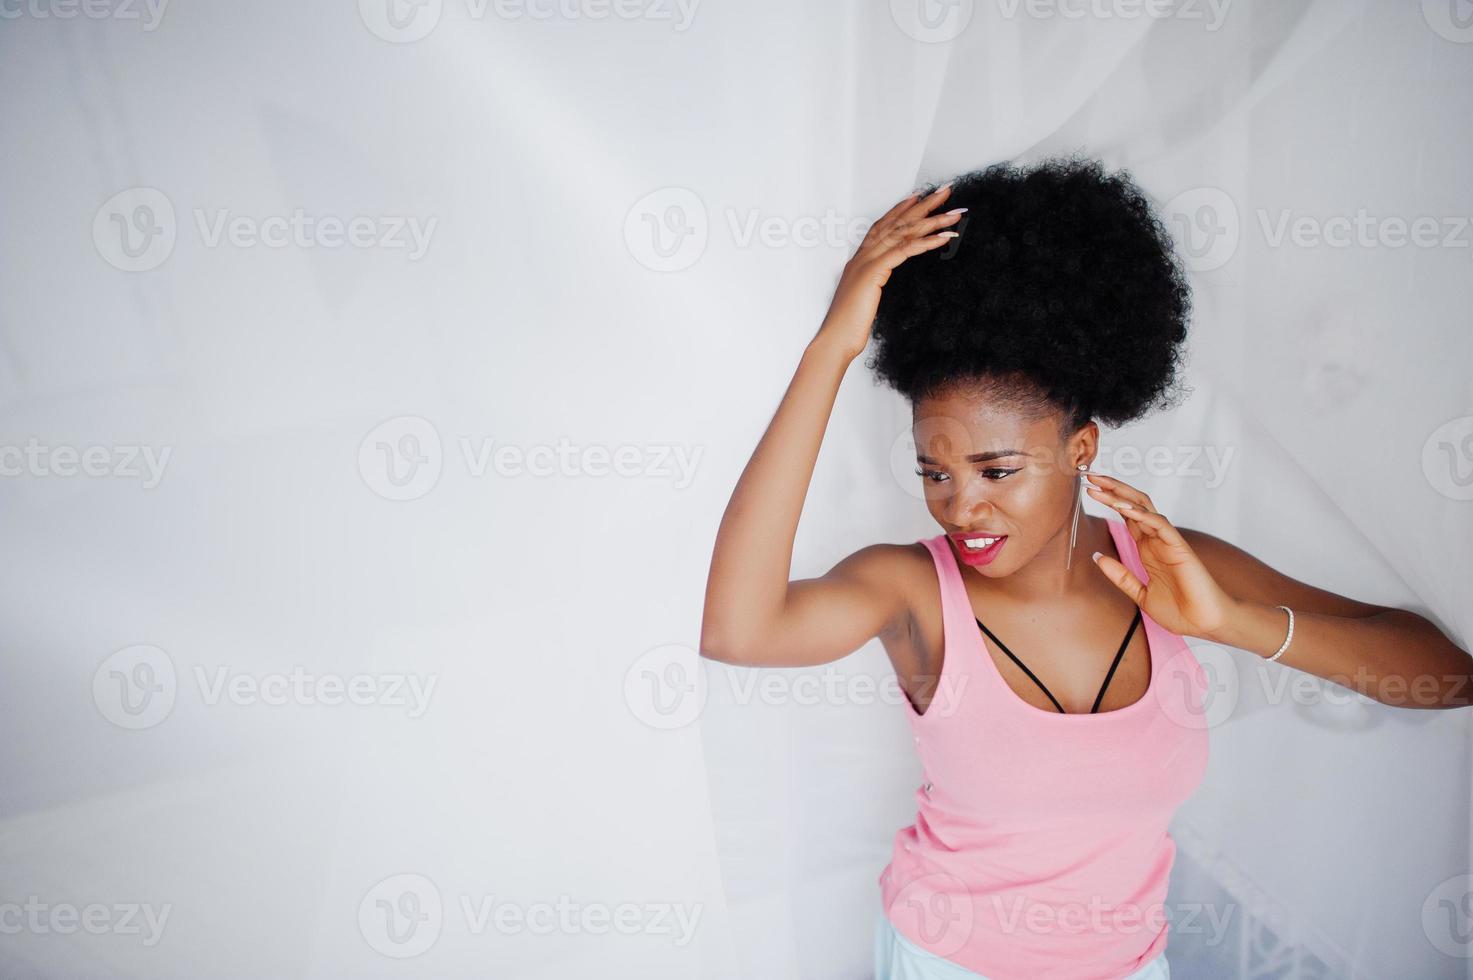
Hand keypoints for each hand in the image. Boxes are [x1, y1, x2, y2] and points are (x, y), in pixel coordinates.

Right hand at [813, 183, 966, 360]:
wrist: (835, 339)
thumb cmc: (848, 327)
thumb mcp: (865, 300)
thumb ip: (873, 286)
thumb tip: (881, 284)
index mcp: (859, 261)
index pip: (882, 226)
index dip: (900, 209)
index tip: (918, 196)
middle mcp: (862, 256)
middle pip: (897, 223)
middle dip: (923, 205)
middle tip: (946, 190)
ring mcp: (867, 262)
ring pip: (904, 233)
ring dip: (932, 220)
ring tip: (955, 212)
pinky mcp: (874, 272)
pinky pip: (904, 251)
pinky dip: (926, 241)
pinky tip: (945, 236)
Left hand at [1084, 473, 1236, 639]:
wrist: (1205, 624)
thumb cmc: (1179, 611)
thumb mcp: (1140, 594)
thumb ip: (1120, 576)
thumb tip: (1096, 557)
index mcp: (1147, 548)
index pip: (1126, 516)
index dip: (1108, 500)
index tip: (1089, 490)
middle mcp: (1156, 540)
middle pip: (1133, 504)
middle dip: (1112, 489)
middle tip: (1090, 476)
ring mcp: (1168, 541)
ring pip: (1144, 508)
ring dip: (1121, 495)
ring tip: (1100, 484)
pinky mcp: (1179, 547)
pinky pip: (1160, 525)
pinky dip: (1142, 514)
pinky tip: (1124, 507)